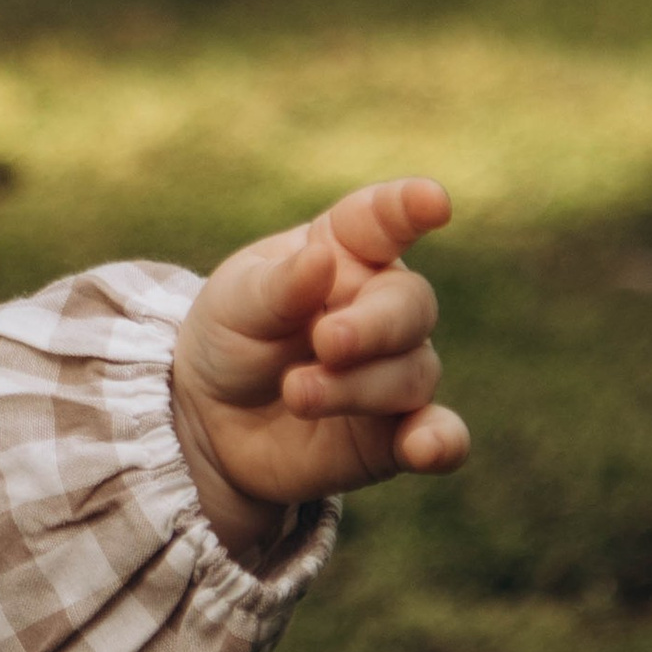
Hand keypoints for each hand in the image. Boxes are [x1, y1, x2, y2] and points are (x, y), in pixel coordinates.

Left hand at [172, 176, 468, 556]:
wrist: (212, 420)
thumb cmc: (232, 337)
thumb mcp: (235, 302)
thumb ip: (278, 285)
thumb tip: (321, 260)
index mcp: (343, 251)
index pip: (382, 221)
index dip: (407, 208)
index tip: (431, 202)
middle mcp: (381, 305)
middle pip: (410, 305)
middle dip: (372, 325)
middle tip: (326, 341)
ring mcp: (395, 369)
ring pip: (412, 372)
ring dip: (357, 387)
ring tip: (296, 394)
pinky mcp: (397, 431)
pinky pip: (439, 434)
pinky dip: (439, 441)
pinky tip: (425, 449)